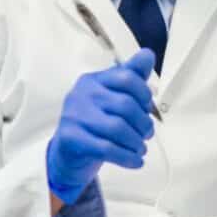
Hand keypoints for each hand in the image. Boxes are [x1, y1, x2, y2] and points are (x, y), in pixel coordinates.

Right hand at [46, 48, 155, 204]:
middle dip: (144, 124)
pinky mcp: (71, 138)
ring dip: (137, 143)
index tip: (147, 108)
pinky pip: (107, 149)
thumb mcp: (111, 97)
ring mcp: (74, 116)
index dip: (144, 94)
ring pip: (118, 129)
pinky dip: (128, 157)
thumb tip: (148, 55)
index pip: (127, 78)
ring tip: (140, 148)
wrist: (68, 152)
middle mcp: (81, 94)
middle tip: (147, 134)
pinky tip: (136, 161)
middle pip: (126, 106)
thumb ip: (131, 77)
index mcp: (92, 80)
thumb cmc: (93, 122)